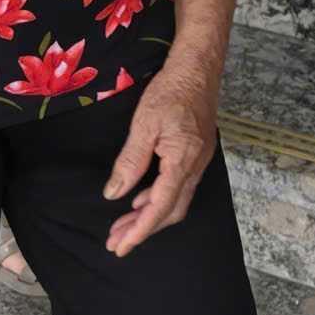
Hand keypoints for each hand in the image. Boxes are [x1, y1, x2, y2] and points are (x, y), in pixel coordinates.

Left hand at [102, 59, 219, 255]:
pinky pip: (181, 185)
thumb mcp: (144, 125)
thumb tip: (114, 195)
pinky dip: (159, 197)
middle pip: (172, 210)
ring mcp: (201, 159)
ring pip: (177, 199)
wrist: (198, 66)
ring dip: (150, 214)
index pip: (161, 206)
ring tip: (123, 223)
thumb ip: (130, 162)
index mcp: (183, 159)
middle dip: (143, 228)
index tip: (120, 247)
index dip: (140, 231)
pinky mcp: (199, 152)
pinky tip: (140, 197)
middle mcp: (197, 164)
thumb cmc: (170, 90)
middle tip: (114, 241)